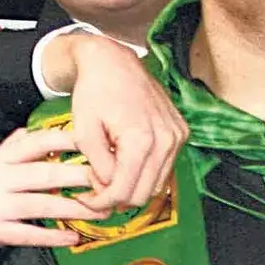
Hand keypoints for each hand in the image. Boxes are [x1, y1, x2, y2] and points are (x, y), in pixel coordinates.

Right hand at [0, 123, 112, 248]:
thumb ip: (18, 144)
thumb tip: (46, 127)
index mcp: (3, 157)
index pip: (38, 143)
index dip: (67, 142)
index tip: (94, 144)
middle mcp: (0, 178)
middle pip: (47, 174)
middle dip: (81, 177)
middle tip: (108, 181)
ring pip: (44, 205)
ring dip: (76, 209)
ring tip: (101, 212)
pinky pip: (30, 234)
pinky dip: (54, 237)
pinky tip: (74, 237)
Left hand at [48, 33, 182, 213]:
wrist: (112, 62)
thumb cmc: (94, 91)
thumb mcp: (84, 132)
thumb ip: (98, 167)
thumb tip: (108, 190)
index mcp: (141, 139)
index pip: (124, 191)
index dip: (101, 202)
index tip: (85, 199)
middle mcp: (166, 139)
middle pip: (143, 194)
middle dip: (116, 199)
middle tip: (95, 191)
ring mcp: (177, 136)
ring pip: (156, 185)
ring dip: (132, 188)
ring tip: (109, 176)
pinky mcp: (180, 132)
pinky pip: (164, 168)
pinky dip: (145, 173)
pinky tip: (125, 164)